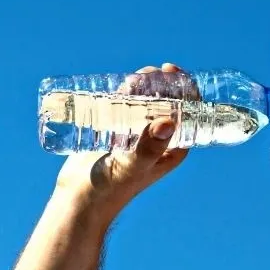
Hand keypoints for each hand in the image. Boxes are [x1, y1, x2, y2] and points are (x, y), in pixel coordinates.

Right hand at [53, 62, 192, 214]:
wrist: (80, 200)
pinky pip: (125, 107)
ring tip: (132, 79)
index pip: (188, 112)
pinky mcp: (116, 132)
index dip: (184, 87)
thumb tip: (168, 122)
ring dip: (142, 85)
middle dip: (161, 82)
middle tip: (147, 72)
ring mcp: (137, 135)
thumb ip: (150, 147)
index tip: (170, 70)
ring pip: (145, 102)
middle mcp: (158, 140)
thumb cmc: (111, 189)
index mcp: (173, 149)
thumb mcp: (134, 166)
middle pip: (167, 102)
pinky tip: (117, 86)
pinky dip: (123, 94)